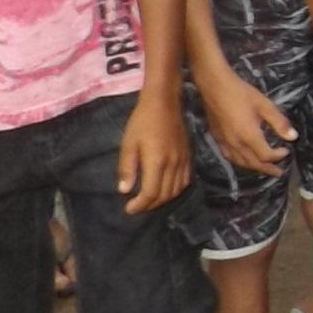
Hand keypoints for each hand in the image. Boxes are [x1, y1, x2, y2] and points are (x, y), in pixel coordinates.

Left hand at [118, 93, 191, 212]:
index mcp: (157, 161)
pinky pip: (185, 180)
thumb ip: (127, 168)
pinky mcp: (188, 156)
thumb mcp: (128, 143)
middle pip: (164, 195)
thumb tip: (124, 191)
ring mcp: (183, 160)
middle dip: (149, 205)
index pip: (150, 193)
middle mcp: (173, 164)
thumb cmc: (142, 121)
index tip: (128, 209)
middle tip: (136, 207)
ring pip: (176, 190)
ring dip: (162, 200)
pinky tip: (166, 189)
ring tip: (149, 200)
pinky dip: (175, 190)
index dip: (139, 205)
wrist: (164, 103)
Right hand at [201, 67, 295, 175]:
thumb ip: (279, 122)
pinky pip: (229, 157)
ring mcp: (224, 143)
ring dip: (254, 168)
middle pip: (253, 163)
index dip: (278, 156)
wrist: (215, 86)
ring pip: (240, 162)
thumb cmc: (242, 93)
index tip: (286, 151)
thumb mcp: (265, 105)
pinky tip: (243, 159)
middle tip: (278, 173)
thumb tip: (293, 137)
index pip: (266, 155)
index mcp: (249, 136)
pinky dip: (240, 162)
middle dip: (267, 169)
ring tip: (264, 169)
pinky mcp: (216, 139)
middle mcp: (235, 144)